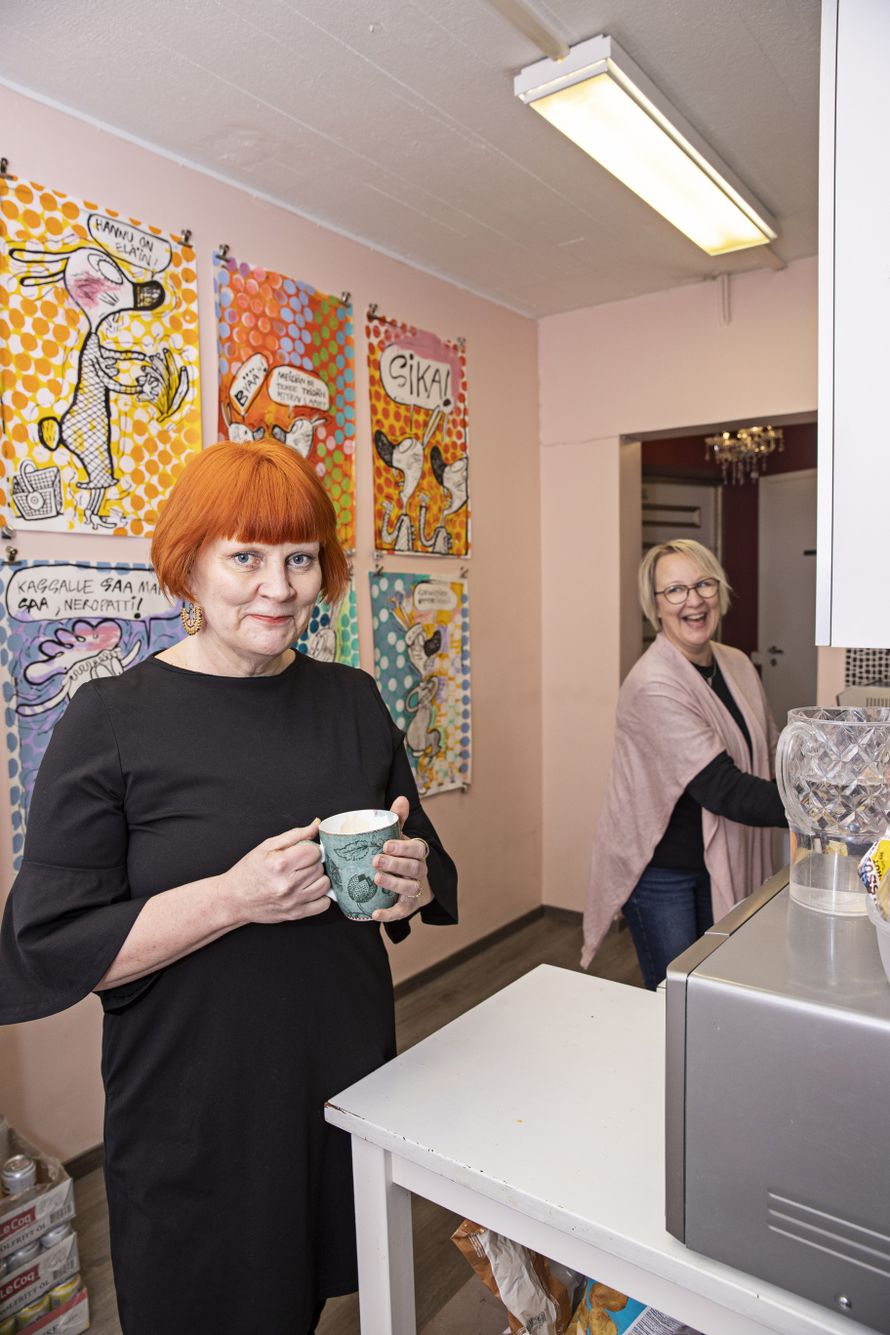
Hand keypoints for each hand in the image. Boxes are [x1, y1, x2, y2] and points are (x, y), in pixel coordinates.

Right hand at [216, 819, 330, 925]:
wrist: (233, 899)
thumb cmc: (249, 871)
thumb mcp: (266, 846)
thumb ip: (294, 835)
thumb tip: (316, 826)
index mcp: (280, 864)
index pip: (314, 852)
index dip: (310, 849)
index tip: (303, 852)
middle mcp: (288, 884)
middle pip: (319, 867)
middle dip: (312, 863)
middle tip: (300, 864)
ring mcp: (293, 901)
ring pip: (325, 884)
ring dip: (318, 878)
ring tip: (305, 876)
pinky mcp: (296, 914)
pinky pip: (323, 905)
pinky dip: (321, 896)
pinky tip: (310, 890)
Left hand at [371, 796, 433, 921]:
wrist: (414, 883)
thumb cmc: (402, 856)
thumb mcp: (400, 837)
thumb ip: (398, 820)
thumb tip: (401, 799)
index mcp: (417, 853)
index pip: (416, 849)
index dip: (403, 847)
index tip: (386, 844)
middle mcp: (420, 871)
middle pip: (413, 868)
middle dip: (395, 864)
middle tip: (375, 860)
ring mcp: (415, 889)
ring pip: (409, 887)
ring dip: (393, 883)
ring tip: (376, 879)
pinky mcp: (409, 906)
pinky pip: (401, 911)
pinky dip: (389, 914)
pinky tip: (375, 914)